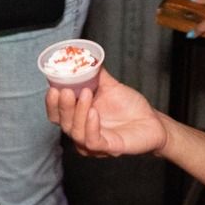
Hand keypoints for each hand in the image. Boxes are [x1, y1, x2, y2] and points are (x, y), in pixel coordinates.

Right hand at [46, 70, 165, 157]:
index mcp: (78, 118)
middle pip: (62, 123)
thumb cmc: (130, 107)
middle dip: (62, 106)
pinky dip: (91, 126)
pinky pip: (93, 141)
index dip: (51, 103)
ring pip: (75, 132)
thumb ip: (95, 74)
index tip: (52, 88)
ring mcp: (94, 143)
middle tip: (66, 90)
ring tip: (86, 93)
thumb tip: (85, 56)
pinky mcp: (109, 148)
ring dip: (78, 112)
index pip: (56, 114)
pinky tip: (94, 112)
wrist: (152, 121)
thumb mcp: (110, 86)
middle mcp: (82, 132)